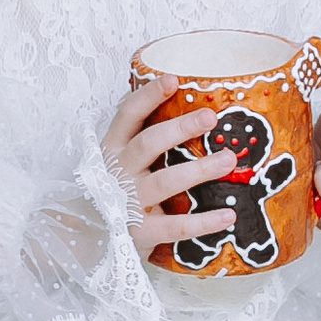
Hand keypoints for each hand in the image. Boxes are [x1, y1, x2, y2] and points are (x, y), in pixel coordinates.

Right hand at [103, 74, 249, 265]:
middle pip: (148, 144)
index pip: (128, 115)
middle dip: (180, 128)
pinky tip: (228, 215)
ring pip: (166, 181)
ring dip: (200, 169)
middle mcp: (119, 173)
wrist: (91, 240)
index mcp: (113, 149)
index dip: (148, 96)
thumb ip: (144, 138)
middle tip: (210, 117)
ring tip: (229, 159)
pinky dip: (204, 222)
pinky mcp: (142, 232)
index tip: (172, 80)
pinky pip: (177, 226)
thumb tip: (189, 107)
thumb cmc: (117, 191)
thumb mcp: (121, 161)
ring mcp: (128, 203)